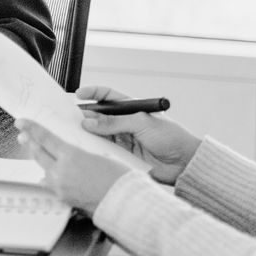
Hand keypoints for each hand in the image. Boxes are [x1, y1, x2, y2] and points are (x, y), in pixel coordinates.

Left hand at [15, 118, 133, 212]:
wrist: (125, 203)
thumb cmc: (119, 178)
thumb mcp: (100, 156)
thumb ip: (81, 155)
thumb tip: (74, 155)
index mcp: (71, 156)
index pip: (45, 138)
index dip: (31, 129)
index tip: (22, 123)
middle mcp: (61, 172)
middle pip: (39, 154)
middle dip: (30, 142)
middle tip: (23, 135)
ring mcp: (61, 187)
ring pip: (44, 170)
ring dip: (39, 160)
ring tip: (35, 153)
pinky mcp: (64, 199)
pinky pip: (51, 186)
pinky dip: (49, 179)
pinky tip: (47, 177)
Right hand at [73, 85, 199, 183]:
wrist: (184, 163)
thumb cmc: (171, 137)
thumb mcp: (142, 123)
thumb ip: (114, 123)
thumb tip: (89, 122)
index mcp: (132, 108)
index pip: (109, 96)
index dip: (93, 93)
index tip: (79, 94)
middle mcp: (125, 122)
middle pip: (99, 116)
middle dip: (85, 115)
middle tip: (70, 118)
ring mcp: (123, 139)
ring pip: (99, 133)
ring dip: (87, 133)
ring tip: (73, 133)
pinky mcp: (122, 156)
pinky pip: (103, 150)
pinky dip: (94, 148)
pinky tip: (85, 148)